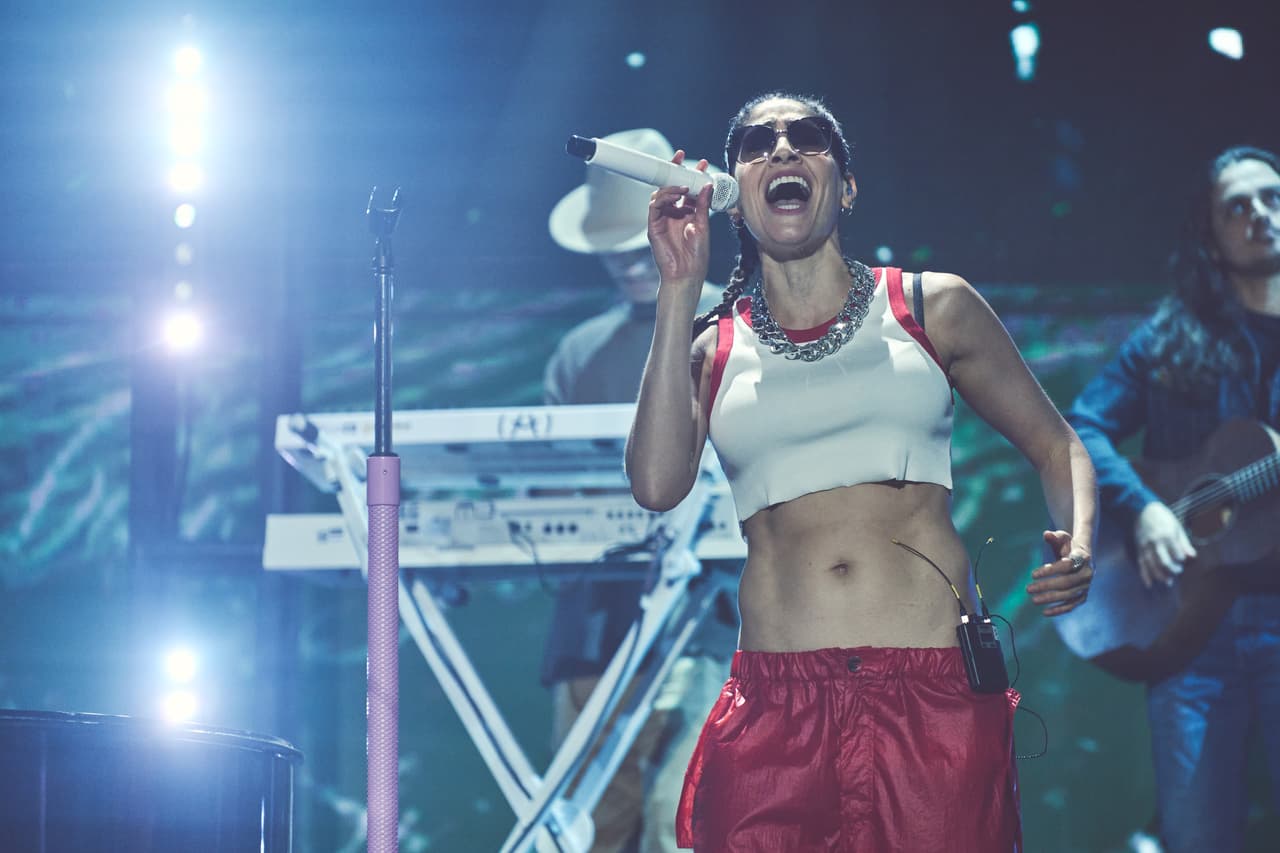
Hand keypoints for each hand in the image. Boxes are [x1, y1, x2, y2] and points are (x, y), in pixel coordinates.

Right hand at [646, 151, 711, 291]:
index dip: (692, 175)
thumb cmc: (696, 256)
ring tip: (683, 185)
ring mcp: (662, 219)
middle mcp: (673, 214)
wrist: (686, 274)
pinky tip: (674, 196)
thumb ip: (703, 206)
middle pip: (671, 187)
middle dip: (675, 171)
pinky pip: (654, 206)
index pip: (687, 189)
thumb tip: (708, 185)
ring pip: (660, 194)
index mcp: (686, 213)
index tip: (702, 163)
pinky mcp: (654, 226)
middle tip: (681, 157)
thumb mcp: (703, 226)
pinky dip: (663, 198)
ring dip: (671, 186)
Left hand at [1027, 529, 1093, 615]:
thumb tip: (1046, 534)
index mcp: (1082, 558)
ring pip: (1068, 595)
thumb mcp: (1062, 538)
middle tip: (1028, 589)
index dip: (1049, 570)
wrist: (1083, 557)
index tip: (1032, 574)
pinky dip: (1059, 610)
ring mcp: (1086, 586)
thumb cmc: (1068, 546)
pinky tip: (1045, 612)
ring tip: (1033, 600)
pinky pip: (1072, 605)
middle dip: (1046, 586)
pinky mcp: (1083, 596)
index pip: (1066, 566)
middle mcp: (1087, 573)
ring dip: (1050, 599)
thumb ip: (1054, 537)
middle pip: (1066, 582)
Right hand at [1134, 501, 1196, 588]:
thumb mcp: (1176, 526)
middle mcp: (1156, 542)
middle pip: (1163, 561)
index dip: (1181, 559)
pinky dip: (1145, 575)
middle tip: (1178, 571)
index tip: (1183, 561)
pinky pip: (1141, 564)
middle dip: (1172, 569)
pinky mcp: (1139, 549)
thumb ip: (1183, 543)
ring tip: (1167, 582)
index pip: (1176, 553)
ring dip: (1160, 575)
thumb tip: (1192, 556)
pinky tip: (1149, 584)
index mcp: (1167, 535)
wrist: (1142, 509)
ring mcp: (1145, 546)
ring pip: (1152, 565)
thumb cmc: (1162, 517)